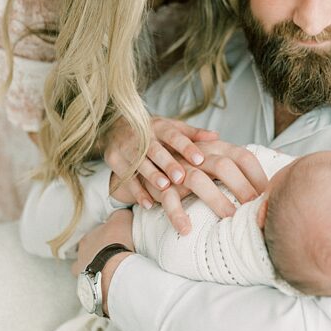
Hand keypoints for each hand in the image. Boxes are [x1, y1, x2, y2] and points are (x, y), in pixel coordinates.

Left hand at [73, 209, 134, 318]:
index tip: (119, 239)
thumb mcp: (122, 219)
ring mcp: (82, 273)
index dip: (108, 236)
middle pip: (91, 252)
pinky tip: (109, 282)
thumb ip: (120, 214)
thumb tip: (121, 213)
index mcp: (87, 238)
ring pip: (90, 268)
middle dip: (101, 253)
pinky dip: (99, 282)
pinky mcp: (87, 287)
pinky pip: (93, 284)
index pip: (96, 235)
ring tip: (113, 271)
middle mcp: (80, 255)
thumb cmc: (117, 243)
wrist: (114, 270)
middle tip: (117, 255)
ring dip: (99, 268)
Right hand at [103, 116, 218, 207]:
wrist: (116, 127)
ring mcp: (125, 148)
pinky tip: (148, 203)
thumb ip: (193, 134)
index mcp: (159, 126)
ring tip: (164, 188)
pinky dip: (136, 192)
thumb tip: (216, 136)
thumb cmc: (154, 131)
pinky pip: (125, 178)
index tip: (200, 159)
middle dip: (167, 163)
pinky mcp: (114, 161)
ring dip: (151, 176)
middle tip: (180, 177)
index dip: (186, 147)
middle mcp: (141, 136)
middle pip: (154, 150)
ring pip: (138, 163)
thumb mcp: (172, 127)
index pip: (174, 135)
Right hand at [139, 139, 269, 235]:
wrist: (149, 158)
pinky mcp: (160, 184)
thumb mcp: (216, 156)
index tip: (269, 195)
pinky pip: (168, 198)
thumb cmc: (192, 162)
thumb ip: (240, 160)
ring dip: (215, 199)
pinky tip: (186, 228)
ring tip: (229, 218)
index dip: (258, 175)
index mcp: (217, 147)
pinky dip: (176, 213)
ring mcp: (179, 168)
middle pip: (223, 166)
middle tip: (254, 208)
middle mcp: (199, 154)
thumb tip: (274, 161)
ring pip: (197, 180)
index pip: (243, 156)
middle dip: (241, 187)